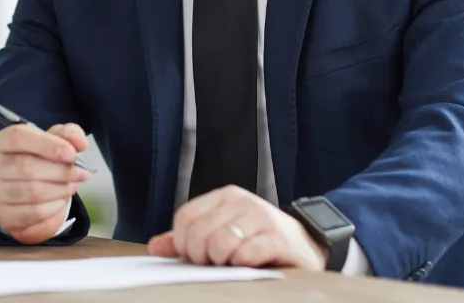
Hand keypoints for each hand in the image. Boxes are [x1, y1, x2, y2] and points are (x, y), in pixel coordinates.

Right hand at [0, 123, 90, 243]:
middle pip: (27, 167)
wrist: (22, 191)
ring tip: (73, 185)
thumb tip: (79, 143)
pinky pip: (33, 213)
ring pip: (32, 192)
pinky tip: (61, 199)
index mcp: (0, 142)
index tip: (71, 153)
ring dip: (61, 189)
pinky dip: (54, 207)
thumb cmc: (37, 160)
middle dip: (61, 171)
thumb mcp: (53, 140)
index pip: (17, 137)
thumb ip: (68, 135)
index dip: (47, 144)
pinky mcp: (2, 215)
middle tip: (81, 172)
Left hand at [147, 186, 327, 269]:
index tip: (196, 256)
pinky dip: (241, 265)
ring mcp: (262, 218)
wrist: (307, 248)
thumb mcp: (223, 234)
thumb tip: (156, 246)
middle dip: (202, 257)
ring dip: (222, 262)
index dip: (183, 243)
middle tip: (217, 263)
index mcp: (225, 197)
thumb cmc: (260, 242)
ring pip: (220, 243)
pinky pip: (245, 254)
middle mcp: (243, 202)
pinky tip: (249, 265)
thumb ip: (188, 240)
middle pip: (199, 233)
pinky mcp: (278, 239)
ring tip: (233, 263)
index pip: (185, 218)